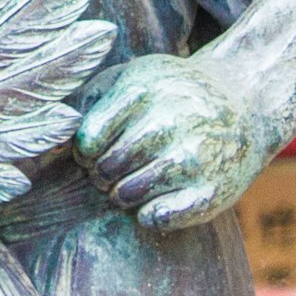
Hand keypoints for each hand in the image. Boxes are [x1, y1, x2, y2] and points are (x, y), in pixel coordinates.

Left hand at [78, 53, 281, 233]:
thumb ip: (93, 100)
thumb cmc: (171, 93)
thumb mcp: (133, 77)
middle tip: (112, 169)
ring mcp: (195, 156)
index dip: (85, 152)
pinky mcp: (212, 191)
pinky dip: (148, 215)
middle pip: (106, 168)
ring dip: (121, 195)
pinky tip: (152, 201)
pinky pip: (161, 217)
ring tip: (130, 182)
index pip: (89, 138)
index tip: (95, 149)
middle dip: (101, 174)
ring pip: (128, 194)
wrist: (244, 100)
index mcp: (144, 89)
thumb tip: (50, 133)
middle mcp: (170, 121)